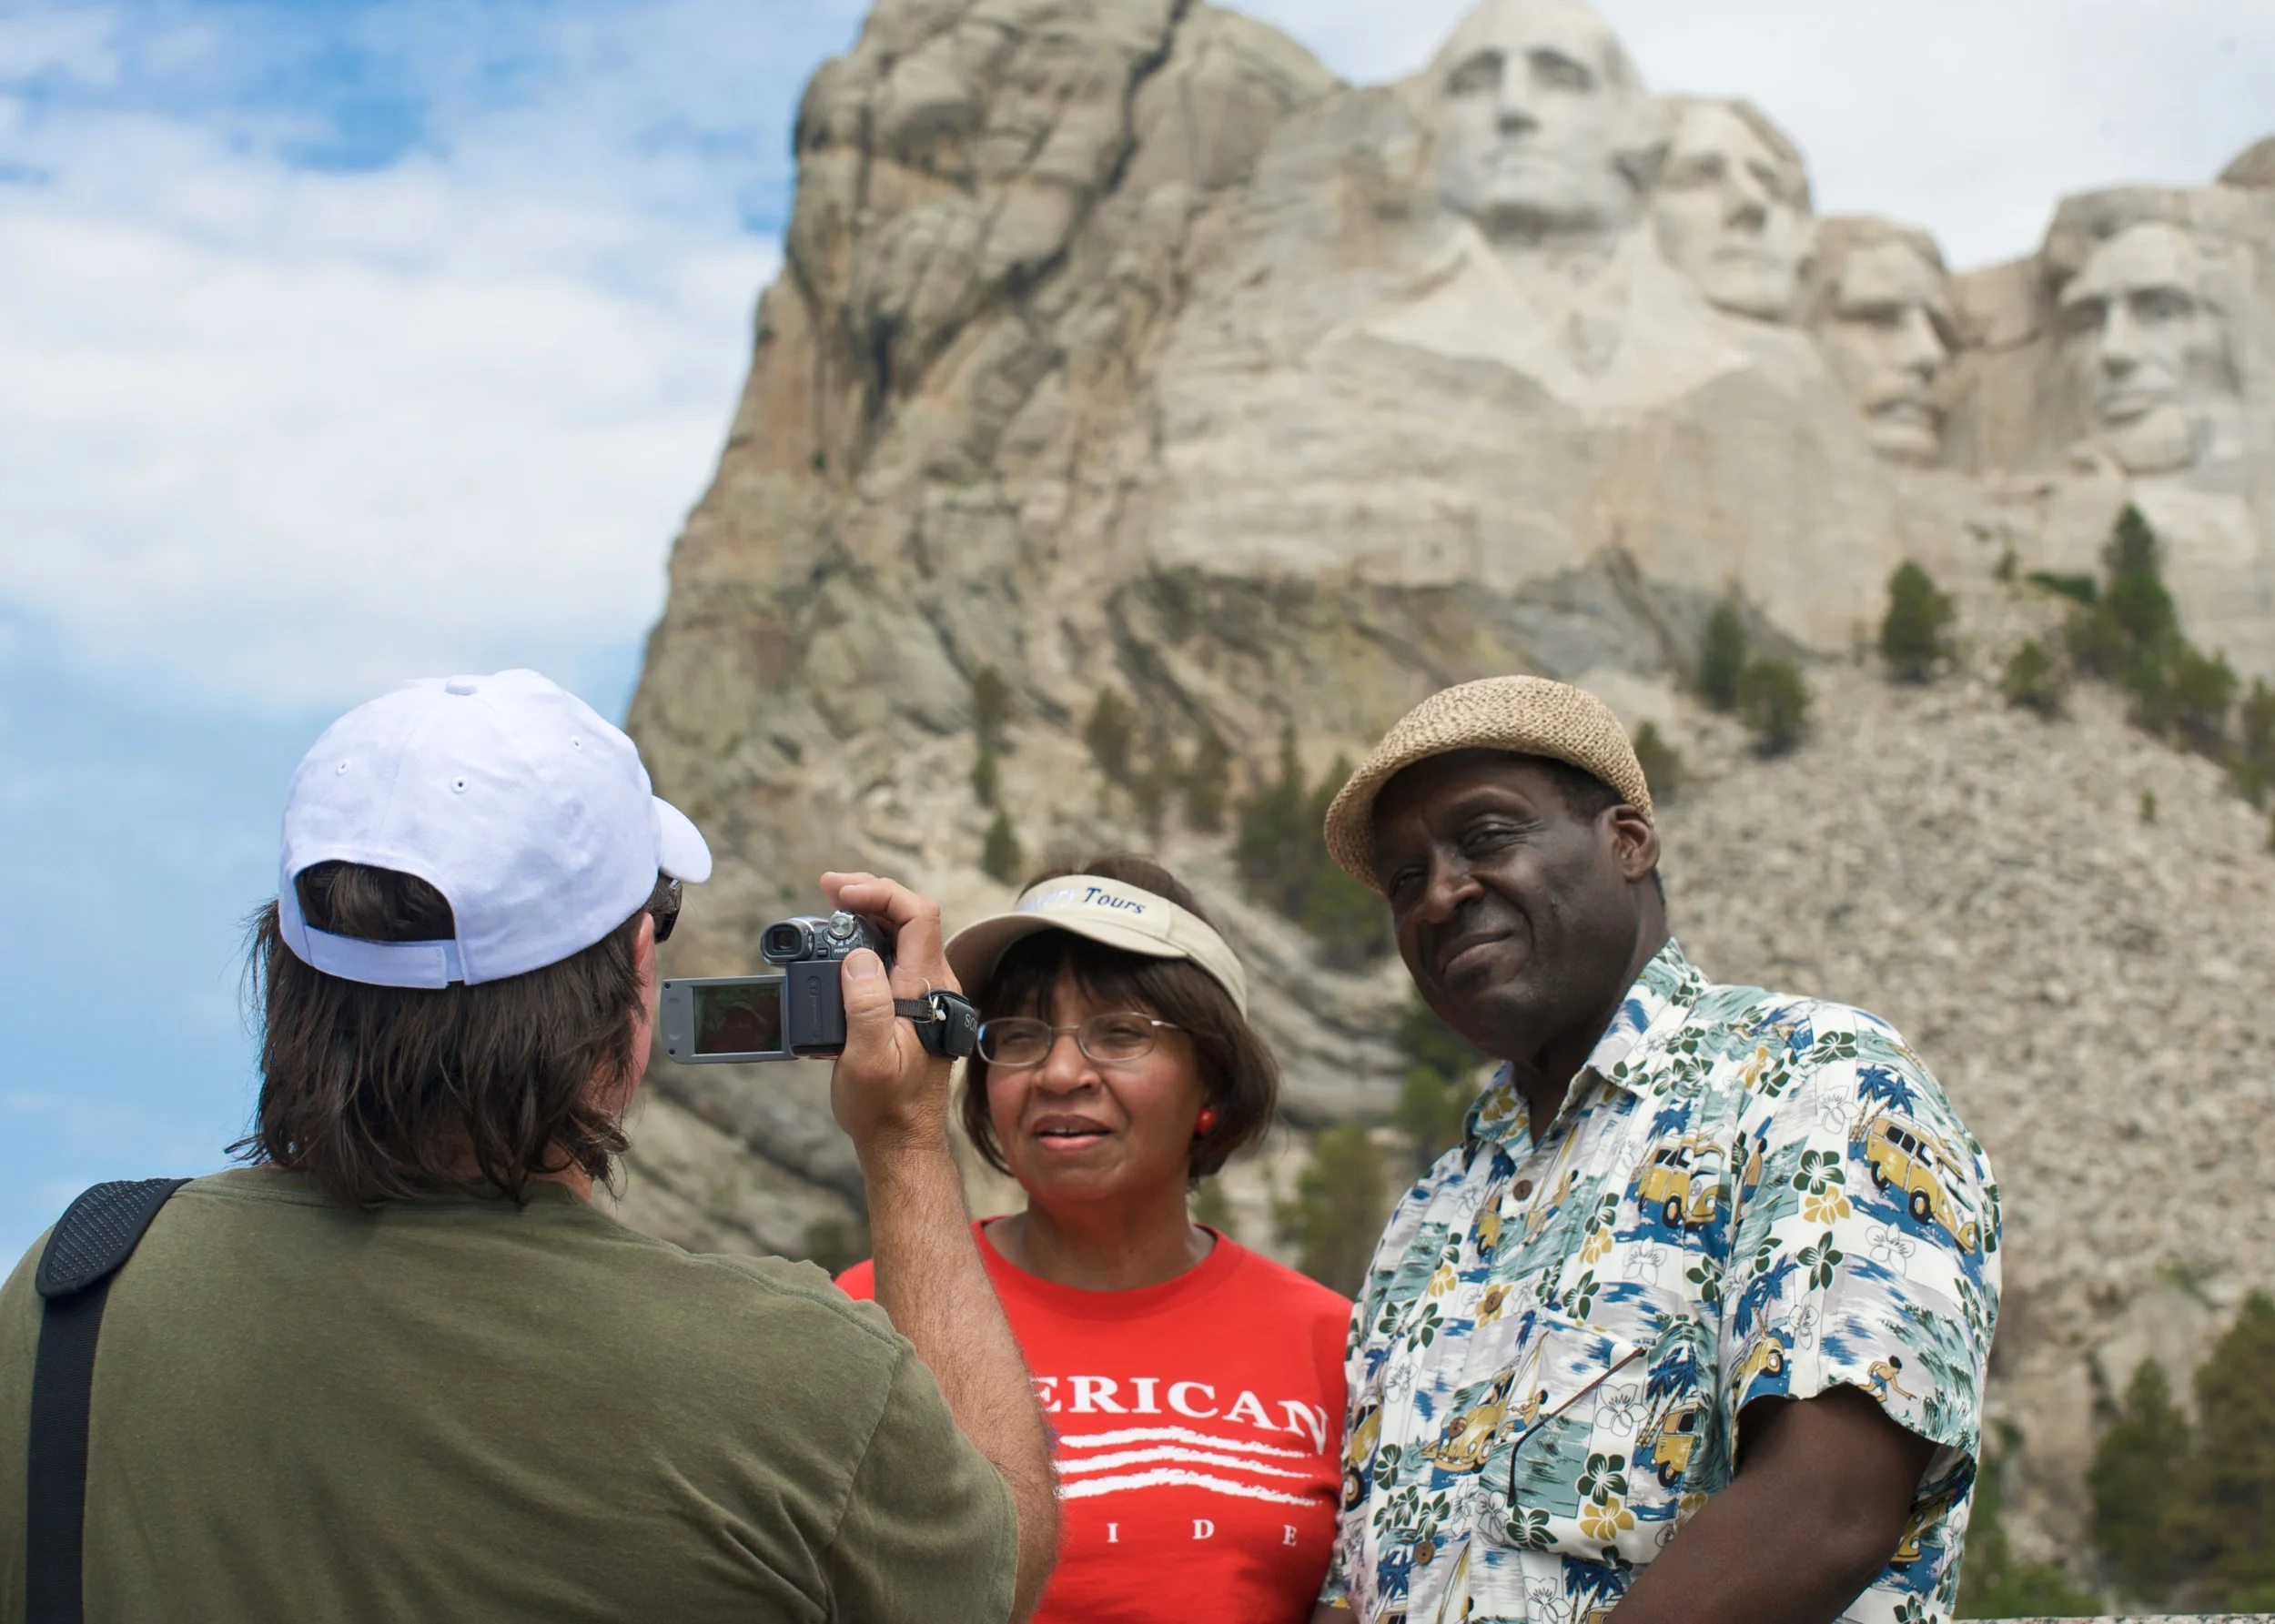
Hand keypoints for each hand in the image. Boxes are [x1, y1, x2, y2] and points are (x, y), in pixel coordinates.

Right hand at [820, 872, 958, 1155]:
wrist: (901, 1140)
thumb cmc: (884, 1107)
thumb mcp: (867, 1060)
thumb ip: (866, 1007)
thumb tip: (860, 958)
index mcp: (927, 990)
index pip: (918, 916)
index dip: (880, 894)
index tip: (840, 894)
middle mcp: (935, 985)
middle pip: (912, 916)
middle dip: (872, 894)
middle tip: (829, 889)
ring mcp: (927, 994)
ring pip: (905, 933)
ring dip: (870, 913)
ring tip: (833, 905)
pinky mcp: (915, 1005)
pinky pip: (897, 955)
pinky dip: (870, 937)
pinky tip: (845, 940)